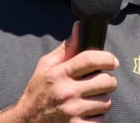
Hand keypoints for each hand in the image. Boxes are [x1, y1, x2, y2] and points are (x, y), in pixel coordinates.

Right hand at [0, 22, 119, 121]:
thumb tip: (79, 27)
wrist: (27, 121)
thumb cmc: (38, 91)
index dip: (107, 58)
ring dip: (102, 100)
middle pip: (105, 81)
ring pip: (106, 101)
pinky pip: (102, 120)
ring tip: (90, 99)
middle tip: (101, 82)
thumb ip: (66, 48)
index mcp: (59, 73)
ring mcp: (72, 111)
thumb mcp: (46, 66)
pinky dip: (99, 117)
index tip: (113, 61)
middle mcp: (66, 92)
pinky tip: (89, 113)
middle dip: (107, 81)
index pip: (90, 59)